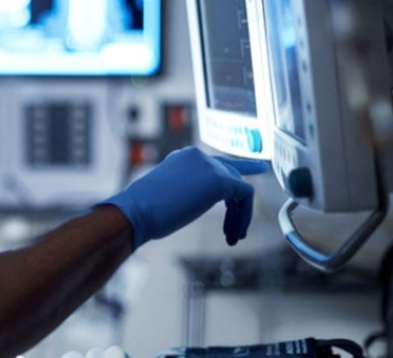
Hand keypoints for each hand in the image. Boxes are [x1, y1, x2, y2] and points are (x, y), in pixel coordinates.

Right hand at [99, 146, 268, 248]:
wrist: (138, 210)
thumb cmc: (146, 210)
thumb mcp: (170, 193)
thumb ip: (188, 189)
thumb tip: (197, 200)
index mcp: (184, 157)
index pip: (216, 163)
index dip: (236, 172)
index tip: (255, 173)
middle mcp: (199, 156)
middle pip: (232, 175)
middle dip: (238, 205)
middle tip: (235, 230)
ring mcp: (210, 165)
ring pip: (240, 188)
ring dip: (239, 215)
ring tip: (233, 237)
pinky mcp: (220, 179)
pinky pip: (245, 196)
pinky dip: (244, 216)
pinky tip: (235, 234)